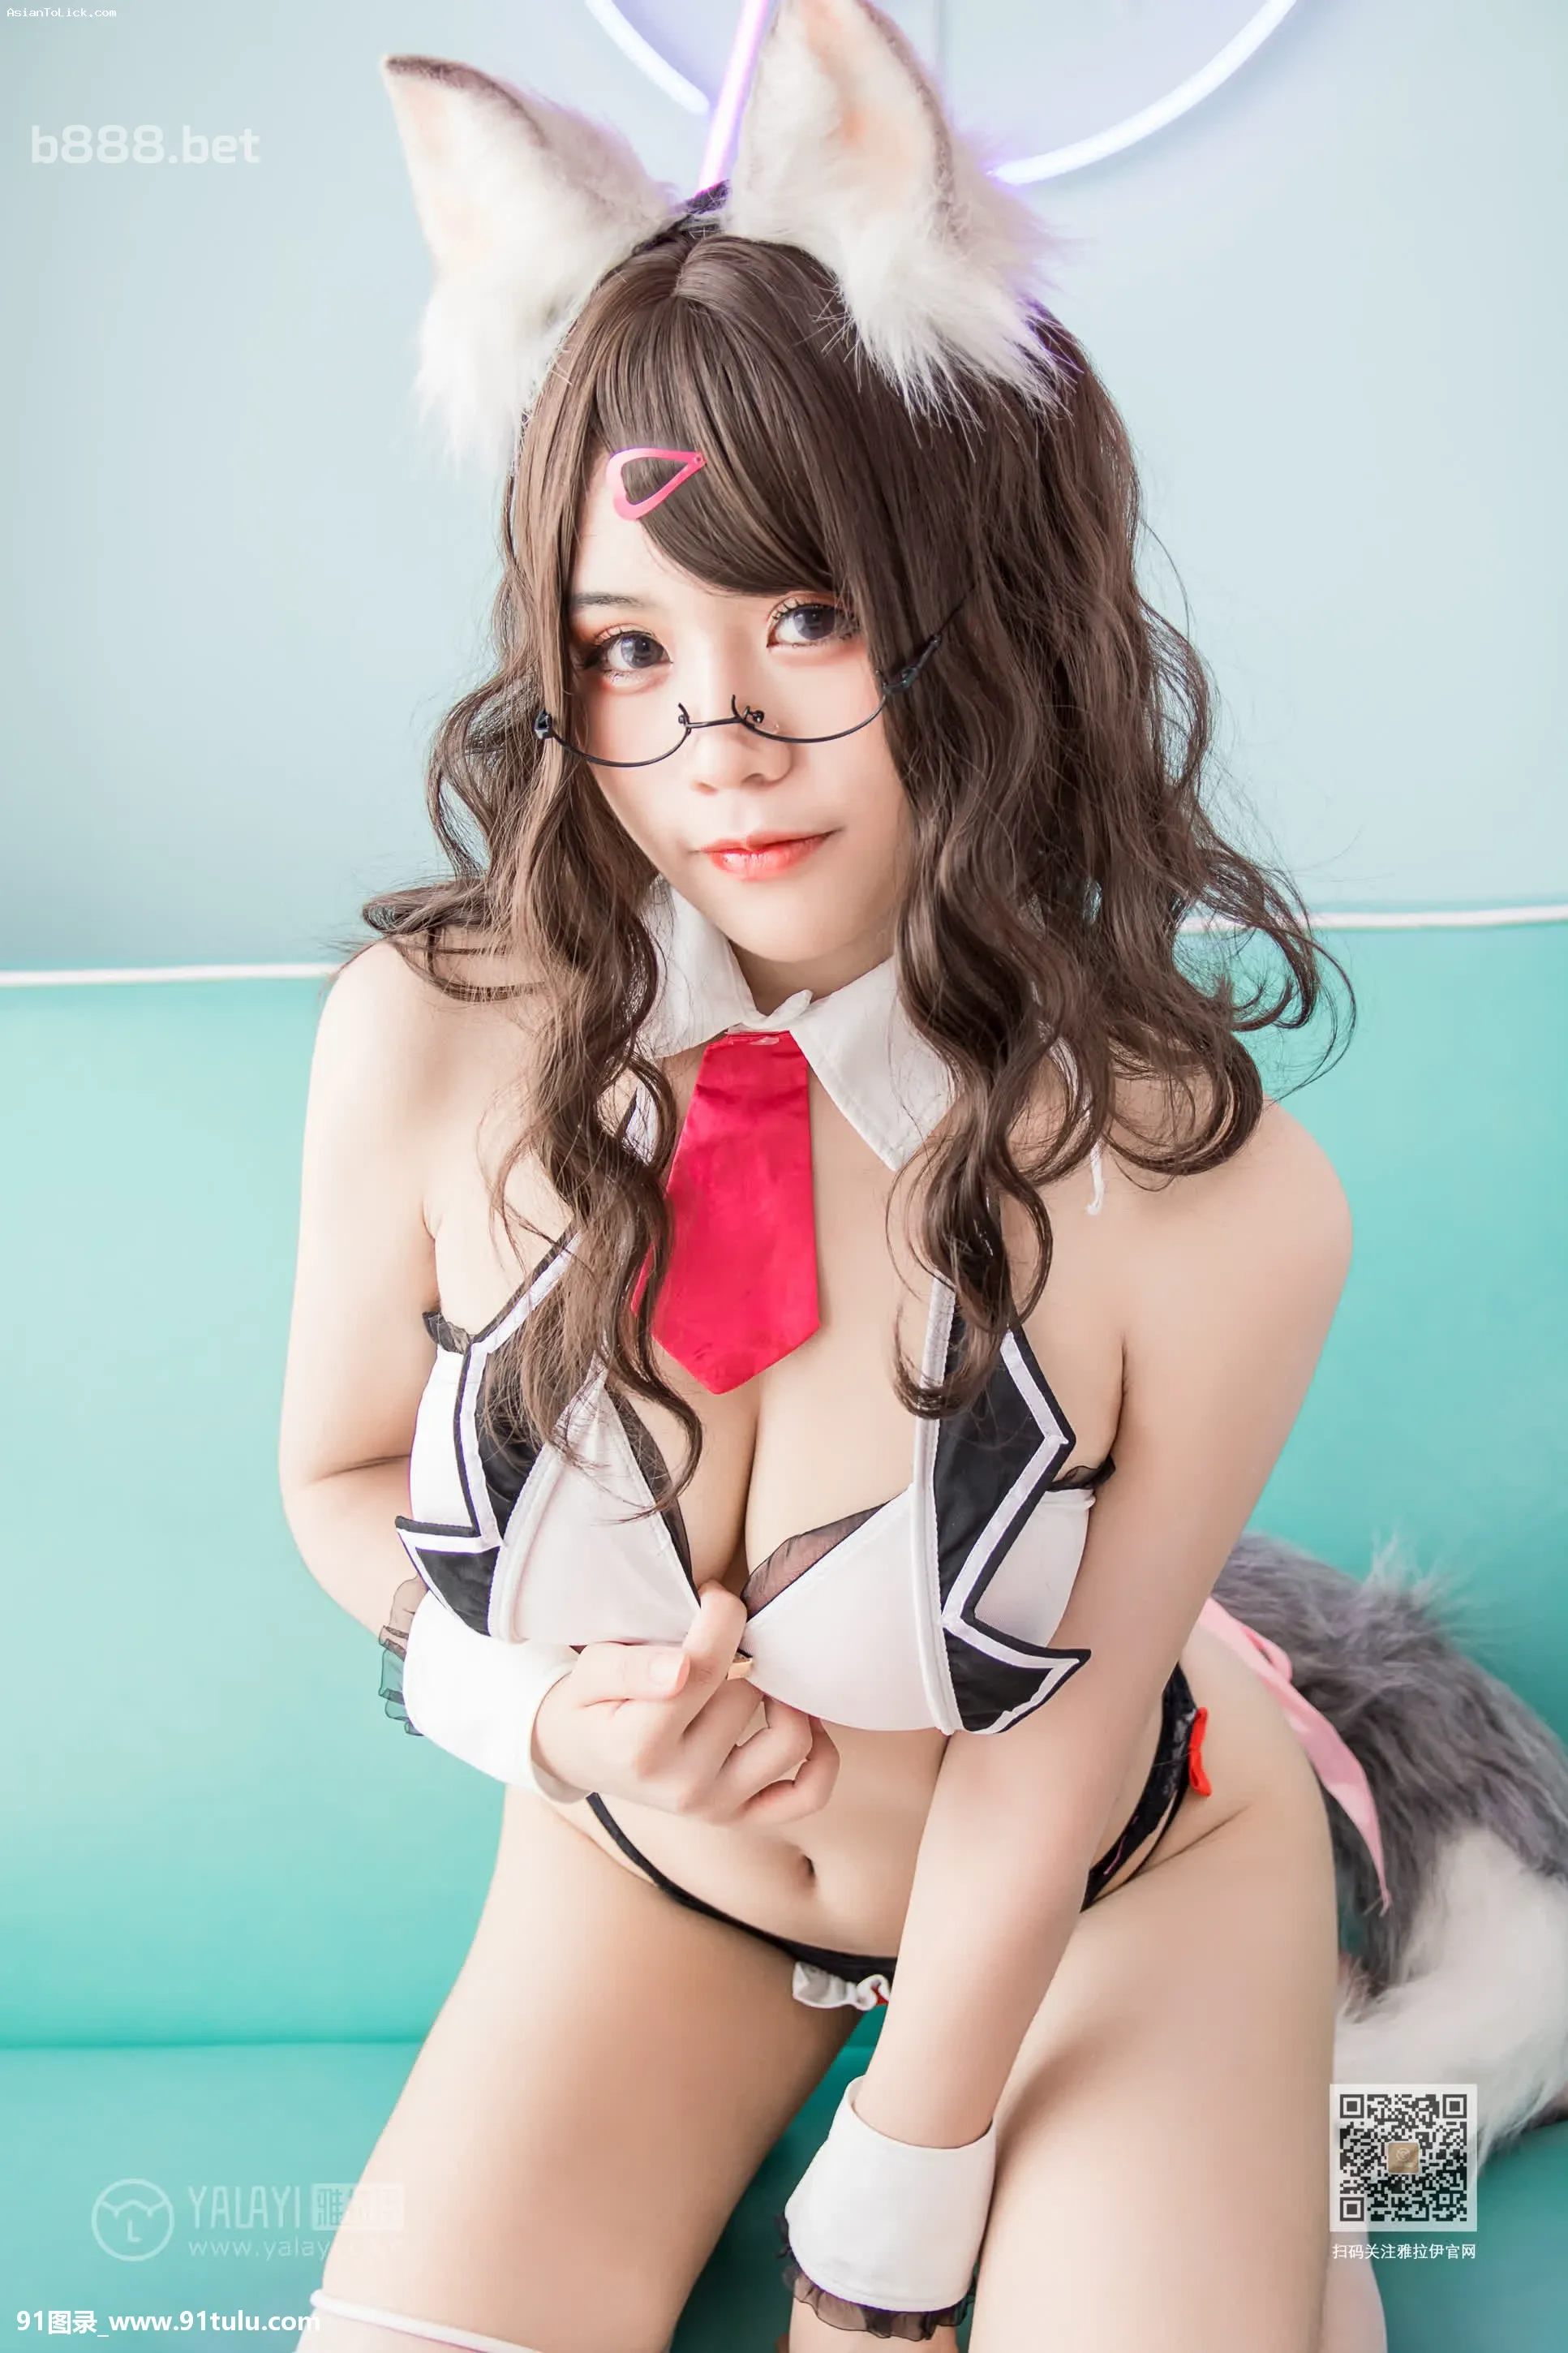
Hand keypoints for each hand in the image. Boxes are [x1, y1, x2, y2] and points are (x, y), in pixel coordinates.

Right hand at [532, 1581, 839, 1824]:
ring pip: (789, 1738)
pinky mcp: (739, 1815)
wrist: (578, 1755)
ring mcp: (715, 1806)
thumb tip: (683, 1667)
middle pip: (748, 1693)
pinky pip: (806, 1795)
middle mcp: (683, 1784)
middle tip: (720, 1634)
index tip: (709, 1595)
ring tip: (754, 1670)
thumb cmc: (589, 1702)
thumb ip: (631, 1665)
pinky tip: (803, 1722)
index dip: (720, 1613)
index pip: (706, 1666)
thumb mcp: (590, 1671)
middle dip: (742, 1648)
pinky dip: (821, 1759)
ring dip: (783, 1694)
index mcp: (639, 1745)